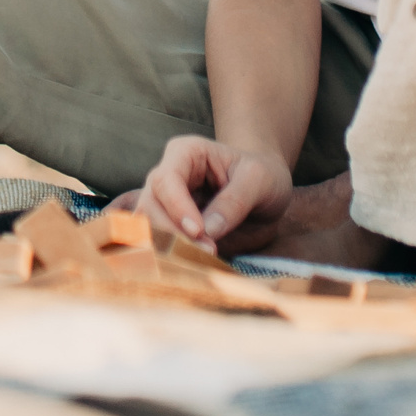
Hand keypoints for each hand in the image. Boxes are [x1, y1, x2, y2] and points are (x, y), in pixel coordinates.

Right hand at [119, 134, 292, 256]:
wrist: (267, 193)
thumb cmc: (262, 177)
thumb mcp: (259, 180)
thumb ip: (235, 200)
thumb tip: (208, 230)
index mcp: (185, 153)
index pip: (166, 179)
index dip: (177, 207)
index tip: (199, 231)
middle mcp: (168, 177)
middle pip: (149, 205)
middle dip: (174, 231)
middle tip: (209, 249)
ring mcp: (166, 204)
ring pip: (148, 227)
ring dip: (173, 246)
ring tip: (207, 255)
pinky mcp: (172, 228)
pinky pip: (160, 244)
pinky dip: (173, 256)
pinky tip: (196, 262)